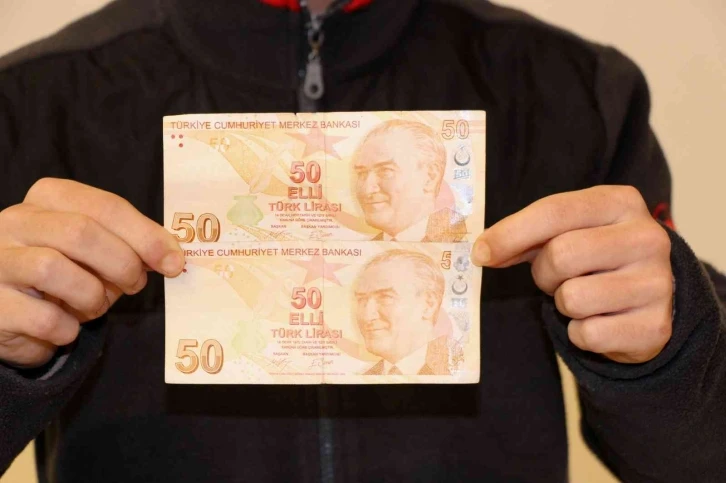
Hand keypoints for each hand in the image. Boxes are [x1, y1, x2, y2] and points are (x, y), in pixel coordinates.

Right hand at [0, 178, 183, 367]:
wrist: (12, 312)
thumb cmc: (66, 274)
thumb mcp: (99, 251)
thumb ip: (131, 245)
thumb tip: (172, 257)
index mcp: (49, 199)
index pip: (104, 206)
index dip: (145, 235)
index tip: (174, 262)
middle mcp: (15, 222)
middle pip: (80, 232)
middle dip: (122, 263)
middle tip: (135, 284)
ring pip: (53, 269)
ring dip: (91, 295)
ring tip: (95, 305)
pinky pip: (41, 317)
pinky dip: (67, 328)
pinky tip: (67, 327)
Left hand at [472, 186, 673, 363]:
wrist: (654, 298)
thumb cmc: (596, 257)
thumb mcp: (567, 232)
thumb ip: (525, 235)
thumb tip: (482, 251)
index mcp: (621, 203)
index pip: (554, 211)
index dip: (510, 234)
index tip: (480, 253)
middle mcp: (647, 238)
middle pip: (561, 255)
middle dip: (544, 274)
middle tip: (555, 278)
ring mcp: (657, 283)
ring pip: (573, 298)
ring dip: (563, 304)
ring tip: (583, 296)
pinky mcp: (655, 326)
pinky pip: (587, 334)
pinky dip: (580, 333)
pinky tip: (601, 320)